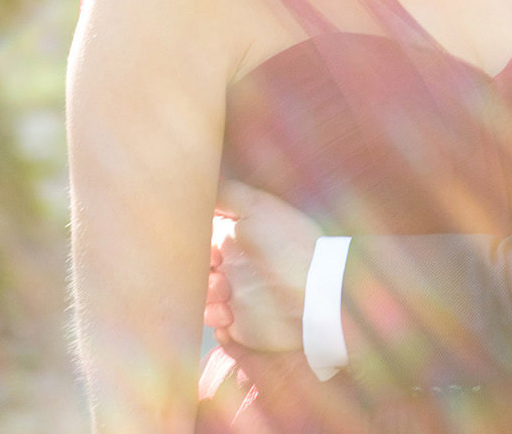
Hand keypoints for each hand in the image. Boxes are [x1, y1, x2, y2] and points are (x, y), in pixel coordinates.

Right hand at [204, 179, 321, 353]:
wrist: (317, 291)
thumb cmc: (288, 243)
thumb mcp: (257, 207)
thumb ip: (225, 194)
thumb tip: (199, 184)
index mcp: (232, 239)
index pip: (198, 241)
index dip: (195, 247)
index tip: (211, 252)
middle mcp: (231, 267)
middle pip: (194, 272)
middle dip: (196, 276)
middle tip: (219, 278)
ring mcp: (235, 297)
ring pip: (201, 299)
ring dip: (206, 300)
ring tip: (226, 300)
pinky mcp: (241, 325)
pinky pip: (216, 327)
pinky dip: (216, 323)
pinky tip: (228, 318)